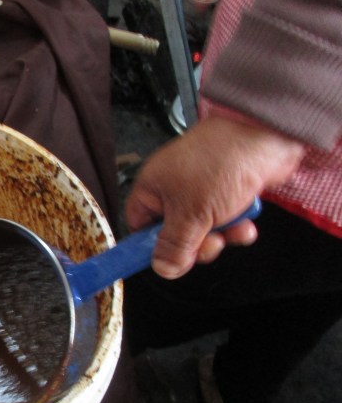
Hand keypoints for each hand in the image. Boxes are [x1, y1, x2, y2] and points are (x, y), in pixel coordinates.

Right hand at [125, 113, 304, 278]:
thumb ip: (175, 246)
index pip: (139, 227)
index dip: (150, 247)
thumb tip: (162, 268)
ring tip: (231, 227)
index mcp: (152, 189)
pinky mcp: (225, 192)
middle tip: (209, 242)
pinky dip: (236, 225)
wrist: (264, 133)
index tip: (167, 261)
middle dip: (195, 245)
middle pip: (173, 235)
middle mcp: (172, 189)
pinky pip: (224, 221)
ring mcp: (200, 190)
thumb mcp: (191, 213)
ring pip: (202, 230)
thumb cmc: (220, 160)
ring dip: (220, 236)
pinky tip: (245, 221)